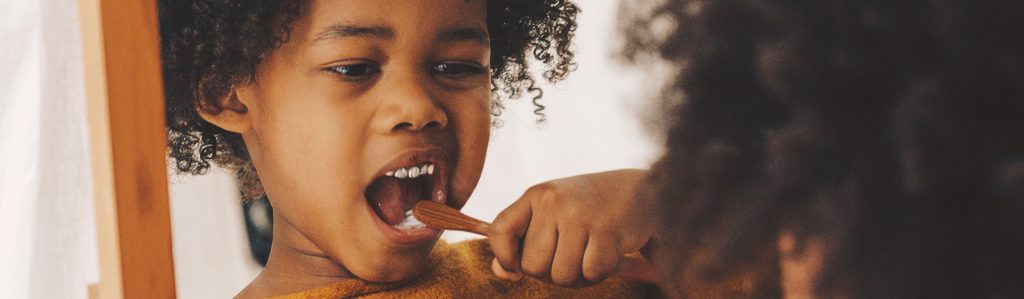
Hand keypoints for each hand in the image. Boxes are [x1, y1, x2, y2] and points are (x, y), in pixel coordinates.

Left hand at [488, 169, 654, 286]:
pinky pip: (590, 273)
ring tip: (588, 257)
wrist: (640, 191)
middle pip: (532, 266)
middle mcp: (554, 201)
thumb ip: (522, 240)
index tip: (518, 268)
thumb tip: (502, 271)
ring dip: (577, 277)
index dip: (505, 258)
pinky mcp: (607, 230)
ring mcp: (580, 215)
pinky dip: (598, 273)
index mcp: (536, 195)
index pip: (499, 232)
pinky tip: (606, 256)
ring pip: (561, 275)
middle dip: (550, 273)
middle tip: (569, 259)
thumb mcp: (551, 214)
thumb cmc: (588, 209)